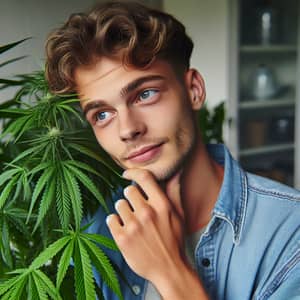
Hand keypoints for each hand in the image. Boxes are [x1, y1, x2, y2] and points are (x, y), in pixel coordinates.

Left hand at [106, 168, 184, 283]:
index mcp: (162, 205)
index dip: (133, 173)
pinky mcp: (122, 239)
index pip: (144, 177)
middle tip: (137, 208)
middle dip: (131, 197)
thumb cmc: (174, 240)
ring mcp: (133, 227)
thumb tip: (175, 171)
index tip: (127, 175)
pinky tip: (124, 229)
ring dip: (123, 211)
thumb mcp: (179, 214)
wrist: (168, 270)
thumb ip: (174, 191)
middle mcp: (147, 213)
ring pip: (119, 204)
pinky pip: (110, 219)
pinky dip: (115, 223)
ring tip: (132, 222)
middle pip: (128, 190)